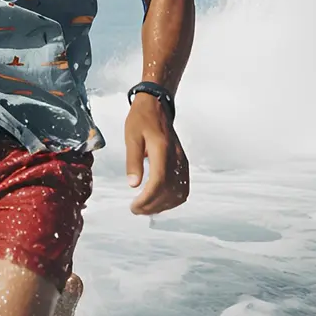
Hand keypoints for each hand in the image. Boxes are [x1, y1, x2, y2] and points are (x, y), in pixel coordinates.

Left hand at [124, 92, 188, 214]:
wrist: (157, 105)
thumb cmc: (141, 119)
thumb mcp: (131, 137)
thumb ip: (133, 161)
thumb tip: (133, 185)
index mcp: (161, 150)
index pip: (158, 182)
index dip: (147, 199)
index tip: (134, 206)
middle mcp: (176, 158)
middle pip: (169, 191)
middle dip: (153, 206)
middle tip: (136, 209)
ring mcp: (182, 162)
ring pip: (179, 193)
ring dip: (163, 205)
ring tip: (146, 208)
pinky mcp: (183, 164)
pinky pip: (183, 187)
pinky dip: (173, 199)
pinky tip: (159, 201)